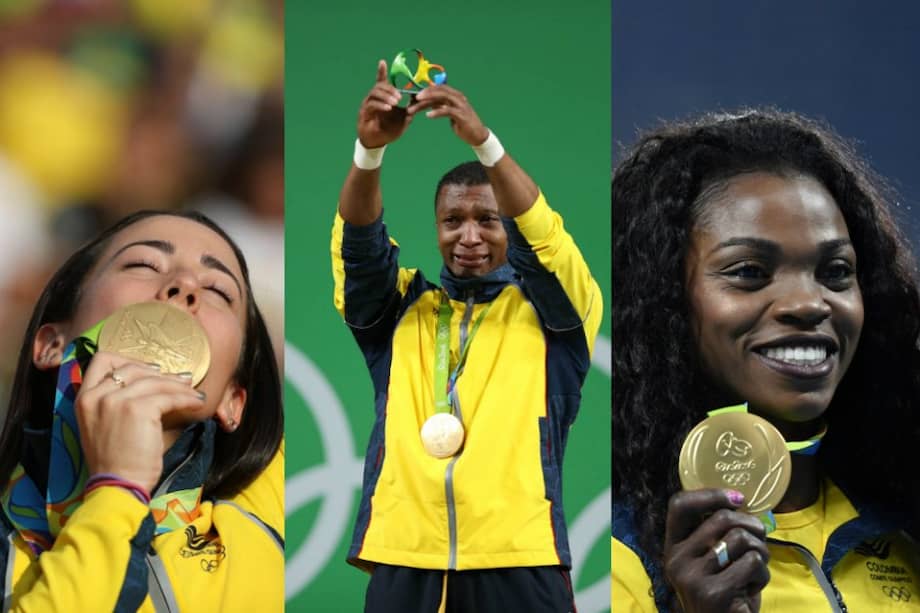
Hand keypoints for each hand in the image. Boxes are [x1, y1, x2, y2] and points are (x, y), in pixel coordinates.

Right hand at [75, 352, 205, 494]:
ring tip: (193, 393)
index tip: (150, 371)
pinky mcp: (139, 409)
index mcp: (84, 398)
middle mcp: (96, 396)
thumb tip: (154, 381)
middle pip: (133, 367)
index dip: (129, 361)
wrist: (117, 486)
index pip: (102, 361)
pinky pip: (168, 397)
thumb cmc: (116, 461)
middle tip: (181, 380)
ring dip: (179, 386)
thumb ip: (118, 402)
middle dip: (160, 373)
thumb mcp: (105, 425)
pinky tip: (196, 403)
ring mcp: (116, 401)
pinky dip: (185, 398)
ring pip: (155, 381)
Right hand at [356, 60, 412, 148]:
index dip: (381, 72)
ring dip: (386, 97)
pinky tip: (388, 108)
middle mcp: (373, 98)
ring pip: (375, 93)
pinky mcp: (364, 113)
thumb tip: (418, 99)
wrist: (378, 142)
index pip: (381, 81)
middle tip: (400, 97)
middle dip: (390, 89)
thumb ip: (410, 108)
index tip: (382, 62)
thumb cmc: (389, 129)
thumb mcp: (404, 119)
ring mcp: (367, 104)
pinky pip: (372, 105)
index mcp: (382, 98)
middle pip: (379, 86)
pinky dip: (381, 105)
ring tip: (395, 103)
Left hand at [408, 84, 489, 145]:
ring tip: (417, 104)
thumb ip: (441, 106)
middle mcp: (458, 97)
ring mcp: (461, 105)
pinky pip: (447, 110)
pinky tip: (428, 115)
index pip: (439, 88)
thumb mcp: (450, 113)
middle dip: (425, 93)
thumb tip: (429, 103)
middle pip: (439, 90)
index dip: (426, 90)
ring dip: (428, 100)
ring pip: (442, 97)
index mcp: (455, 95)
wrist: (478, 135)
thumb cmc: (464, 124)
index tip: (415, 96)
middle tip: (414, 98)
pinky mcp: (462, 115)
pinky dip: (437, 112)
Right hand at [663, 489, 769, 612]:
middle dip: (752, 525)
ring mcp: (692, 577)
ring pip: (740, 539)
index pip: (679, 505)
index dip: (710, 495)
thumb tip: (738, 500)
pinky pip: (751, 563)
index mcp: (673, 547)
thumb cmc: (724, 592)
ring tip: (757, 567)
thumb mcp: (711, 560)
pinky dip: (763, 574)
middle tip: (761, 537)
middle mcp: (676, 560)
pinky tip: (753, 587)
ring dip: (761, 552)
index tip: (737, 499)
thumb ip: (714, 534)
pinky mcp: (713, 593)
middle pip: (721, 518)